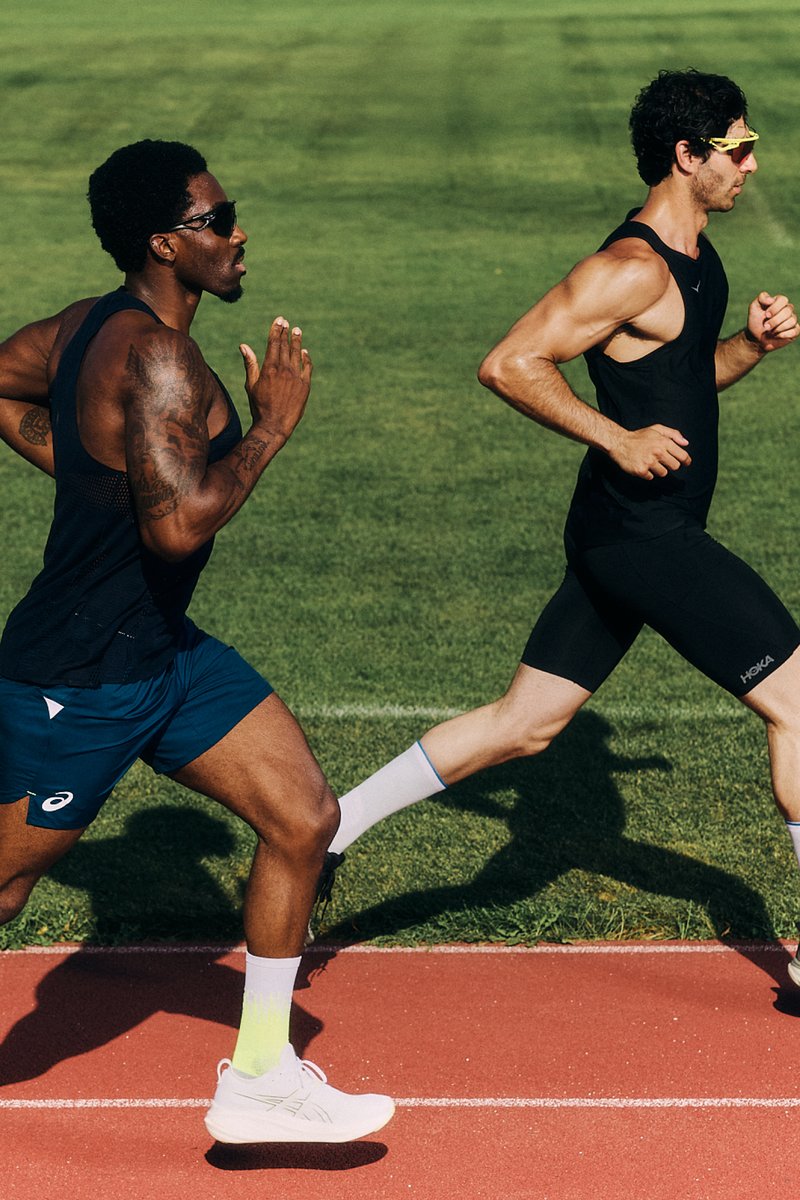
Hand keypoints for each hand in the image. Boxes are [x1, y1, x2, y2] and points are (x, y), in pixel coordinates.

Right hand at [239, 317, 312, 440]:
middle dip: (286, 333)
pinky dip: (306, 358)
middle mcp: (284, 370)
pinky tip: (304, 352)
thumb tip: (243, 345)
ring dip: (297, 342)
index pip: (274, 343)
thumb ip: (250, 363)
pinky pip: (307, 367)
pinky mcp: (305, 385)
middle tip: (287, 322)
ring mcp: (296, 377)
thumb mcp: (251, 384)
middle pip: (285, 346)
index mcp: (269, 368)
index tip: (280, 320)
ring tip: (297, 331)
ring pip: (297, 354)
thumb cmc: (259, 406)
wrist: (275, 425)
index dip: (277, 330)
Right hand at [608, 424, 690, 479]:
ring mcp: (649, 462)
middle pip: (675, 466)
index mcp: (664, 442)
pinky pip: (651, 477)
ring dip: (658, 470)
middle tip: (663, 461)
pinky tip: (642, 465)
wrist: (619, 443)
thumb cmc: (639, 436)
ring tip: (650, 462)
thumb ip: (674, 434)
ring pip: (663, 473)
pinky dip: (647, 473)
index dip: (686, 461)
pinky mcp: (641, 470)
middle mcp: (658, 452)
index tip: (686, 463)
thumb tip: (686, 443)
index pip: (683, 456)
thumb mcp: (657, 429)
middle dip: (671, 465)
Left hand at [746, 292, 799, 351]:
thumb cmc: (755, 321)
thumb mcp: (754, 307)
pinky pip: (795, 331)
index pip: (783, 300)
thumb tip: (771, 299)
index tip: (766, 315)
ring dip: (778, 328)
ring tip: (770, 331)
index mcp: (779, 302)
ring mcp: (792, 320)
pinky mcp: (794, 331)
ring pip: (792, 321)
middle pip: (788, 311)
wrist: (755, 337)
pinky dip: (784, 334)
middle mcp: (788, 309)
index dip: (775, 308)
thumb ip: (761, 298)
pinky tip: (776, 336)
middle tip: (765, 326)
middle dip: (775, 321)